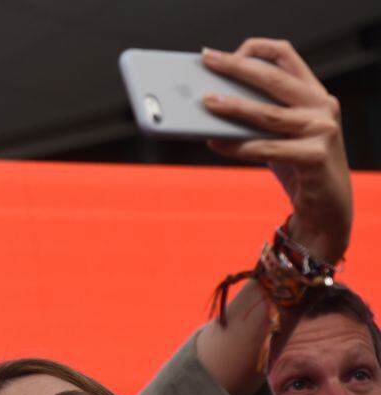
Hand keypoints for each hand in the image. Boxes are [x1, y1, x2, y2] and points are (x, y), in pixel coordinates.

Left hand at [201, 38, 350, 263]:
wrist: (327, 208)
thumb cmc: (297, 166)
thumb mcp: (279, 134)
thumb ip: (257, 117)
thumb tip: (210, 104)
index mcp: (313, 94)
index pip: (287, 57)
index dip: (256, 49)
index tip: (224, 53)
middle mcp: (322, 106)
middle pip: (274, 78)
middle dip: (237, 67)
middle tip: (207, 61)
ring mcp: (322, 130)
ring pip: (268, 114)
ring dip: (233, 106)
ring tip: (206, 101)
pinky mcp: (315, 157)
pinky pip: (266, 148)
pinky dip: (237, 146)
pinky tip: (215, 142)